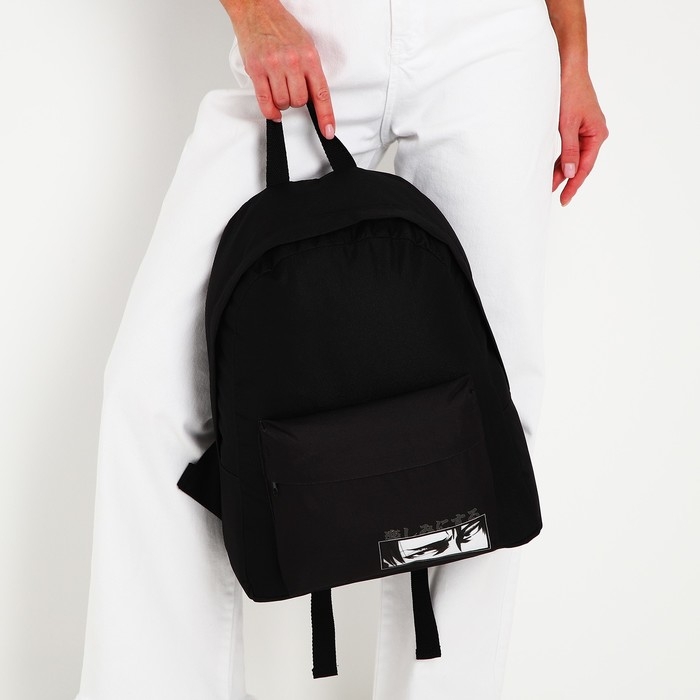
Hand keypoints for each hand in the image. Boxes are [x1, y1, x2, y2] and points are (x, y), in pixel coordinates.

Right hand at [227, 0, 335, 137]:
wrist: (257, 10)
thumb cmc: (282, 28)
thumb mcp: (306, 46)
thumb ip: (310, 72)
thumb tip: (314, 99)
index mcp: (309, 57)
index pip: (321, 94)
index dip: (325, 116)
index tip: (328, 131)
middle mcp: (292, 61)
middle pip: (300, 101)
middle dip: (297, 101)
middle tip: (291, 89)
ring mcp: (273, 66)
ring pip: (283, 103)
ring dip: (283, 103)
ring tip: (280, 89)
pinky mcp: (256, 70)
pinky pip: (265, 102)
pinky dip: (270, 111)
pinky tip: (273, 109)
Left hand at [552, 69, 608, 205]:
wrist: (568, 68)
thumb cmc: (569, 91)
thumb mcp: (567, 124)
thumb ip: (569, 150)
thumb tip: (569, 173)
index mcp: (597, 134)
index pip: (585, 167)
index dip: (573, 184)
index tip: (564, 199)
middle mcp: (595, 133)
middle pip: (580, 163)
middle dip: (566, 180)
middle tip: (554, 196)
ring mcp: (587, 129)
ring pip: (574, 156)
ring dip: (562, 170)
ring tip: (549, 185)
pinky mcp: (577, 125)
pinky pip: (570, 147)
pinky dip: (561, 158)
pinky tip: (553, 168)